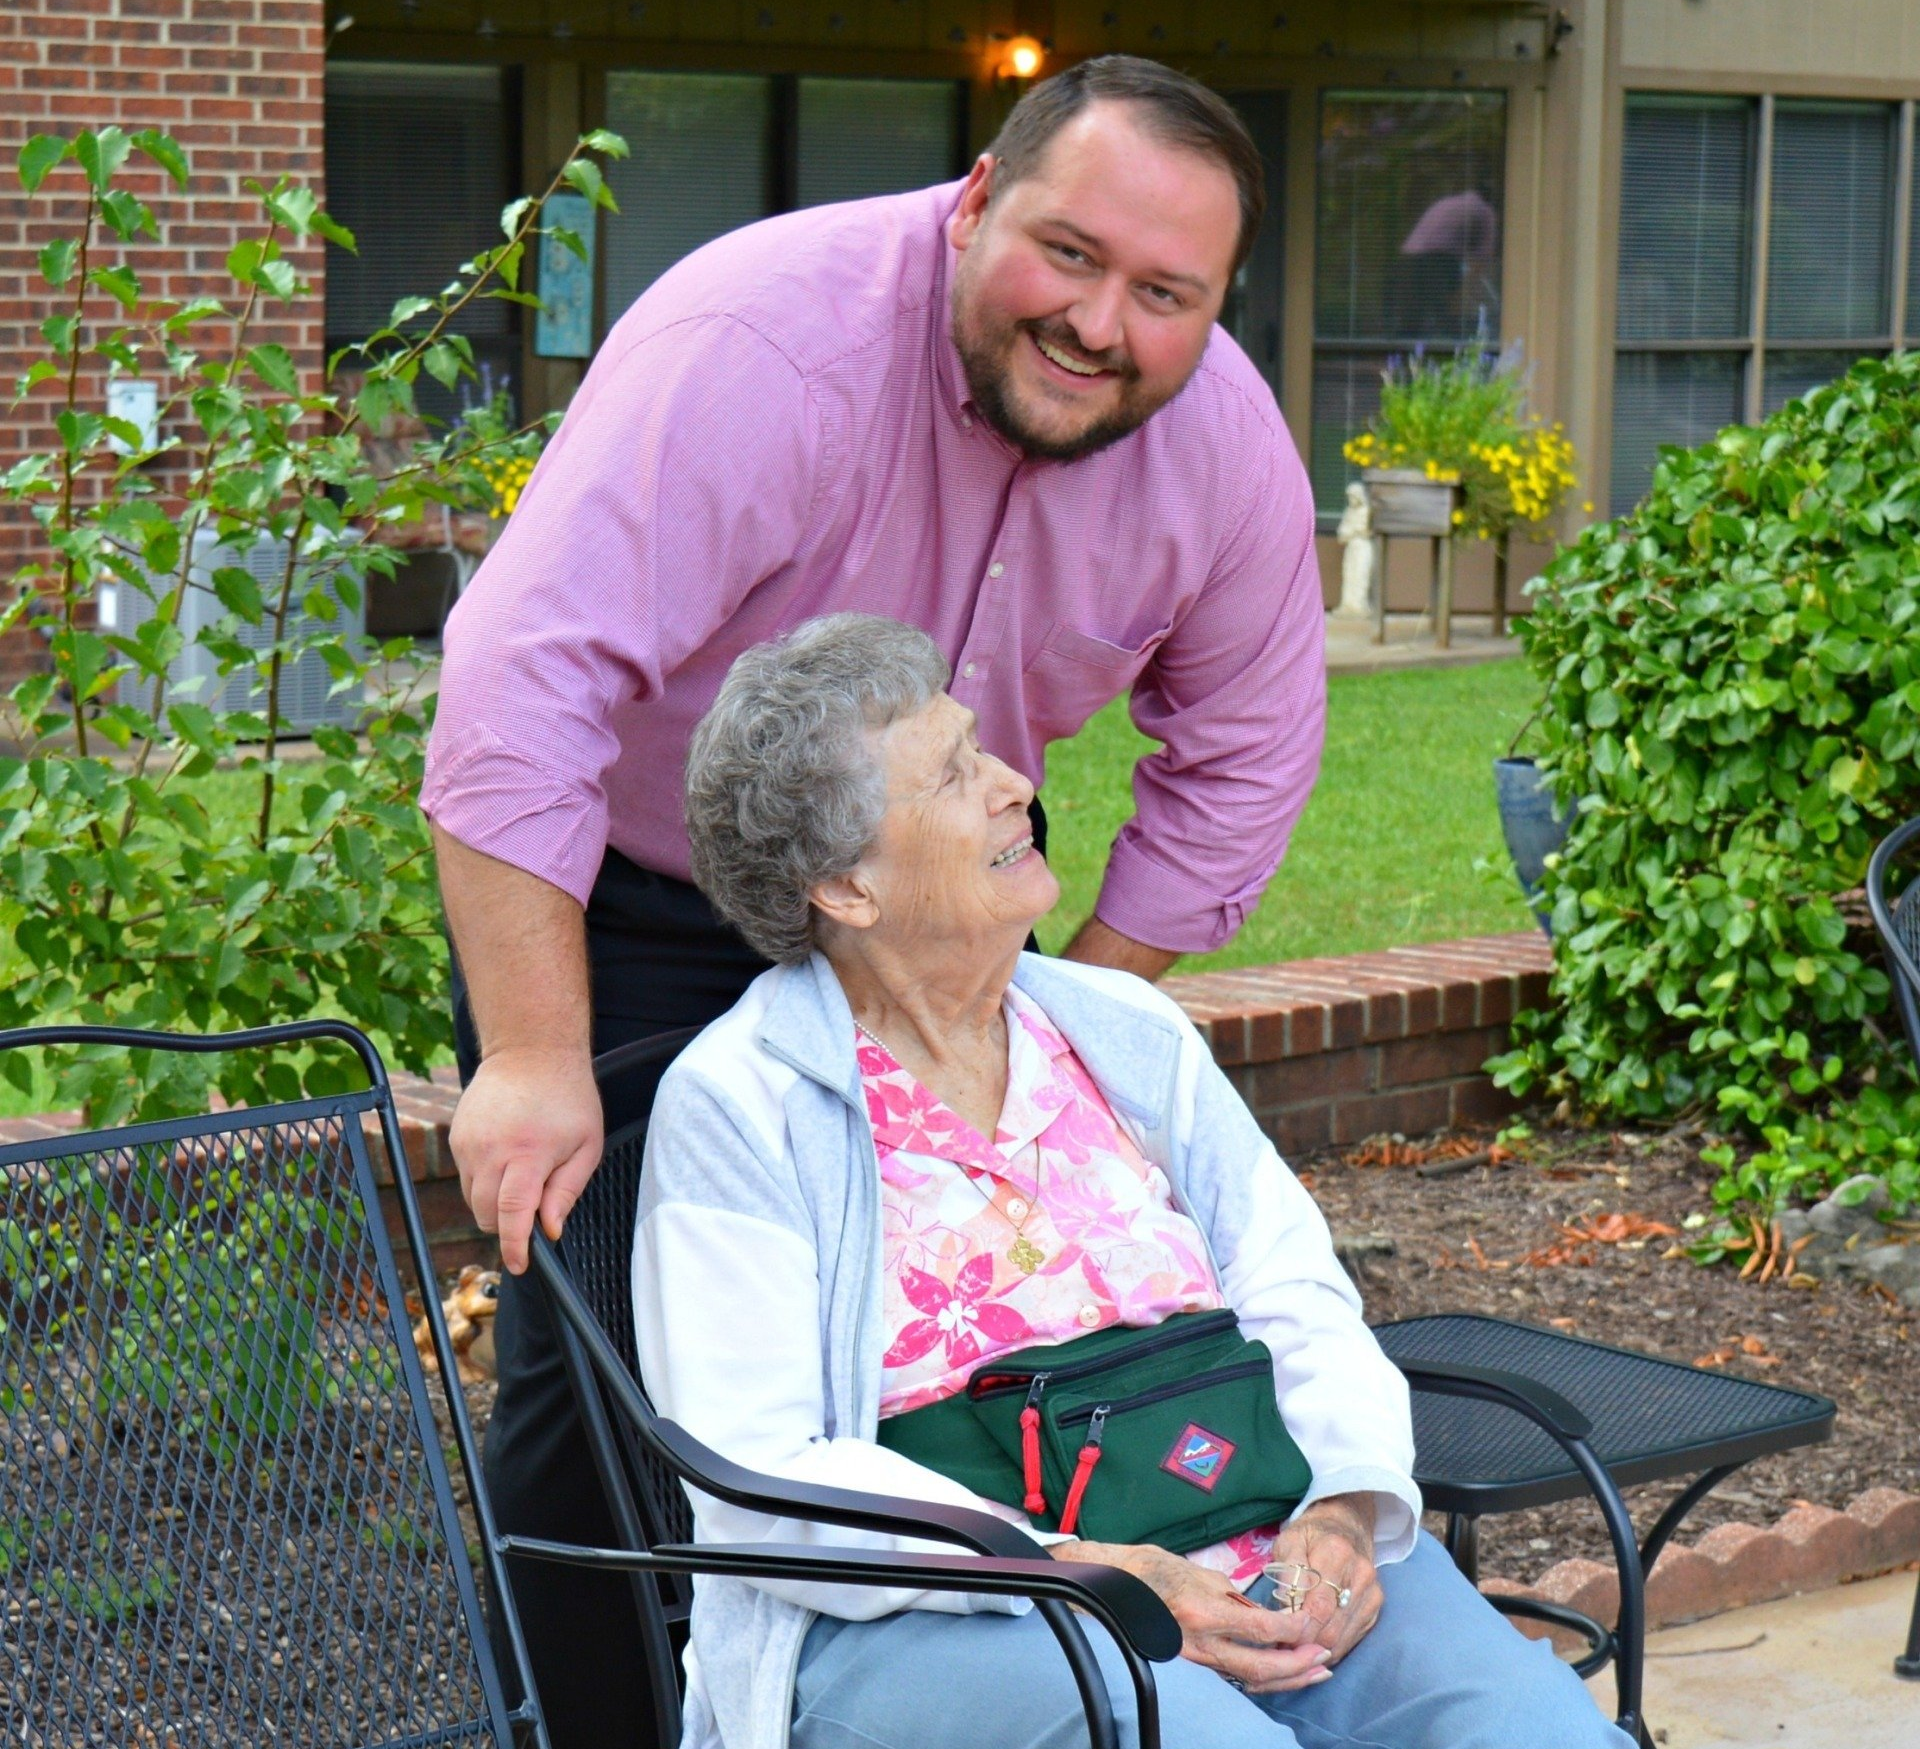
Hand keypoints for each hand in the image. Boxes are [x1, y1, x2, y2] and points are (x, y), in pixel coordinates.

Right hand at [448, 1044, 602, 1273]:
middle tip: (535, 1208)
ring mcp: (468, 1143)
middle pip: (487, 1214)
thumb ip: (566, 1191)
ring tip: (524, 1175)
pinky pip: (467, 1177)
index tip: (519, 1265)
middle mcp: (490, 1150)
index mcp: (527, 1153)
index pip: (512, 1214)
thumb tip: (549, 1230)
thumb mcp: (586, 1145)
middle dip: (508, 1225)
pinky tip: (508, 1157)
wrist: (530, 1051)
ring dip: (495, 1204)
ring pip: (474, 1200)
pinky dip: (485, 1181)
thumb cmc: (567, 1096)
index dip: (514, 1247)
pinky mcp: (456, 1137)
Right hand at [1052, 1540, 1334, 1694]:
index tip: (1313, 1623)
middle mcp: (1200, 1643)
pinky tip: (1284, 1674)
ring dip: (1287, 1678)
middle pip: (1260, 1667)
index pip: (1261, 1628)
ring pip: (1249, 1680)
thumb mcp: (1205, 1574)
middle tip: (1324, 1656)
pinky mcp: (1192, 1666)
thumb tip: (1267, 1618)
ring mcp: (1194, 1660)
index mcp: (1204, 1612)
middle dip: (1298, 1664)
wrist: (1117, 1585)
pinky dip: (1263, 1678)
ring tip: (1315, 1671)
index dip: (1293, 1629)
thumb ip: (1237, 1600)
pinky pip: (1233, 1678)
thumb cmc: (1160, 1570)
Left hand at [1266, 1495, 1382, 1666]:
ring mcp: (1372, 1594)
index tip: (1278, 1638)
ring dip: (1316, 1649)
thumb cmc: (1310, 1536)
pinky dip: (1330, 1646)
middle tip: (1282, 1645)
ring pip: (1341, 1640)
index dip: (1298, 1629)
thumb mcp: (1289, 1541)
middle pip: (1331, 1629)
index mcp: (1337, 1553)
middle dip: (1304, 1643)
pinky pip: (1351, 1640)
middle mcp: (1361, 1575)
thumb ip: (1288, 1572)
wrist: (1346, 1528)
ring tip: (1294, 1643)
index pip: (1318, 1606)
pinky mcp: (1375, 1609)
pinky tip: (1313, 1640)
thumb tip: (1288, 1608)